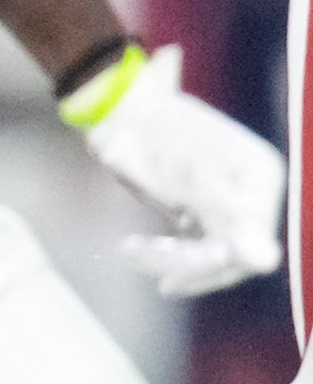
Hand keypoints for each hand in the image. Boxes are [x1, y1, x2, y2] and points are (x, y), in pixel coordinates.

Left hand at [78, 46, 283, 296]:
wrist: (120, 109)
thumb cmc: (156, 128)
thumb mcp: (190, 169)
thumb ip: (228, 214)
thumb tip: (263, 262)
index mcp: (261, 177)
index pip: (253, 240)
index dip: (216, 262)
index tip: (173, 273)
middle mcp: (252, 196)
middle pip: (232, 254)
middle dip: (186, 263)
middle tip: (136, 254)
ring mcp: (227, 208)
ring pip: (209, 257)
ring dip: (170, 260)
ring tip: (129, 250)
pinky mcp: (200, 215)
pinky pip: (192, 250)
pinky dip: (164, 254)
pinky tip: (135, 250)